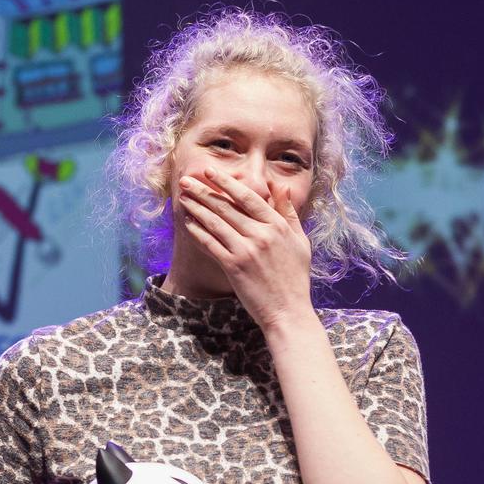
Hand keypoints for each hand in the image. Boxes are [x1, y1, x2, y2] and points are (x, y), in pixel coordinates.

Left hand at [175, 167, 316, 332]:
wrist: (288, 312)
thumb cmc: (295, 278)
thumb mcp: (300, 241)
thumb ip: (289, 213)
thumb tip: (281, 187)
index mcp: (277, 225)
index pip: (247, 196)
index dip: (226, 182)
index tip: (210, 171)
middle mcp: (261, 235)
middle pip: (226, 206)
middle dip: (203, 191)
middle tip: (186, 180)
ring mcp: (246, 250)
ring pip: (215, 222)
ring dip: (196, 207)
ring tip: (183, 197)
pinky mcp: (234, 267)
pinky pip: (211, 244)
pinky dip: (198, 232)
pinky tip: (188, 223)